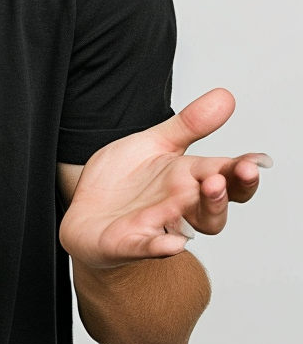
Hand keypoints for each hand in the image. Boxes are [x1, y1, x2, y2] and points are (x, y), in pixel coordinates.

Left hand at [59, 89, 270, 269]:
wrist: (86, 213)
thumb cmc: (125, 181)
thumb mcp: (154, 143)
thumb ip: (189, 124)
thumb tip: (226, 96)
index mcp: (187, 178)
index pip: (224, 175)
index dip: (242, 169)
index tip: (256, 160)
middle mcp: (180, 205)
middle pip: (216, 204)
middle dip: (231, 188)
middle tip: (242, 171)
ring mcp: (158, 225)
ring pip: (193, 226)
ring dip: (209, 209)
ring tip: (212, 187)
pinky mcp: (131, 242)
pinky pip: (148, 247)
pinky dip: (160, 246)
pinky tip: (171, 243)